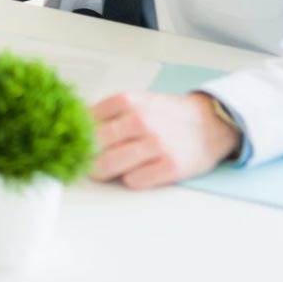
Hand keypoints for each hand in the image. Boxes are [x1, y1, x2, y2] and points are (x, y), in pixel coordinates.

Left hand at [88, 92, 241, 188]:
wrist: (211, 123)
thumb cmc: (167, 115)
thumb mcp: (137, 102)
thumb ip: (108, 113)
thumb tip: (75, 129)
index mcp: (127, 101)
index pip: (85, 121)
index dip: (75, 136)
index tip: (71, 144)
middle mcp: (140, 120)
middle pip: (94, 144)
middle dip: (84, 156)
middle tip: (82, 163)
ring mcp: (156, 143)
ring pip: (110, 164)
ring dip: (101, 171)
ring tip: (102, 172)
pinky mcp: (170, 166)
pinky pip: (135, 180)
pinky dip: (129, 180)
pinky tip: (134, 174)